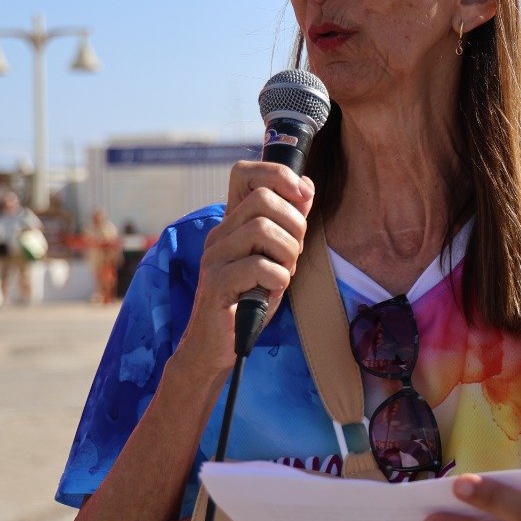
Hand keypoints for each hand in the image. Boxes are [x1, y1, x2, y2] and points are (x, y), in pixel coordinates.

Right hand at [175, 161, 313, 373]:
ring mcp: (214, 257)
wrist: (217, 346)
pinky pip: (258, 265)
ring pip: (262, 229)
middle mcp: (219, 234)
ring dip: (287, 253)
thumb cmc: (249, 301)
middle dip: (294, 225)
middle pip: (263, 200)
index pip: (245, 174)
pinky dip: (278, 277)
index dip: (278, 175)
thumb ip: (288, 224)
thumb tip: (306, 187)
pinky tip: (274, 290)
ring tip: (284, 274)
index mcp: (232, 224)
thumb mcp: (275, 258)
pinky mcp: (216, 283)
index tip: (303, 195)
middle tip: (294, 255)